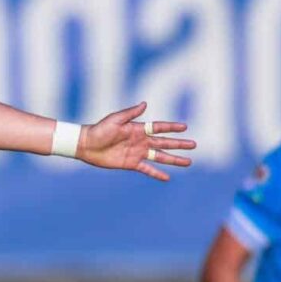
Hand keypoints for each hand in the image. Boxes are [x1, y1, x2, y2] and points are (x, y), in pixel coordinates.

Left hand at [78, 102, 196, 180]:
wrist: (86, 145)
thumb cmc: (99, 130)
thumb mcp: (115, 119)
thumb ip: (130, 113)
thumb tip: (145, 104)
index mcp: (138, 129)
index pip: (159, 128)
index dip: (171, 127)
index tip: (185, 127)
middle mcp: (141, 141)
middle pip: (164, 143)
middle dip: (179, 144)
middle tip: (194, 145)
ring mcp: (137, 153)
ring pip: (160, 157)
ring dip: (174, 160)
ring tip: (188, 162)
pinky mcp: (131, 164)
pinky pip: (147, 169)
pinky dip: (157, 173)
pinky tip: (168, 178)